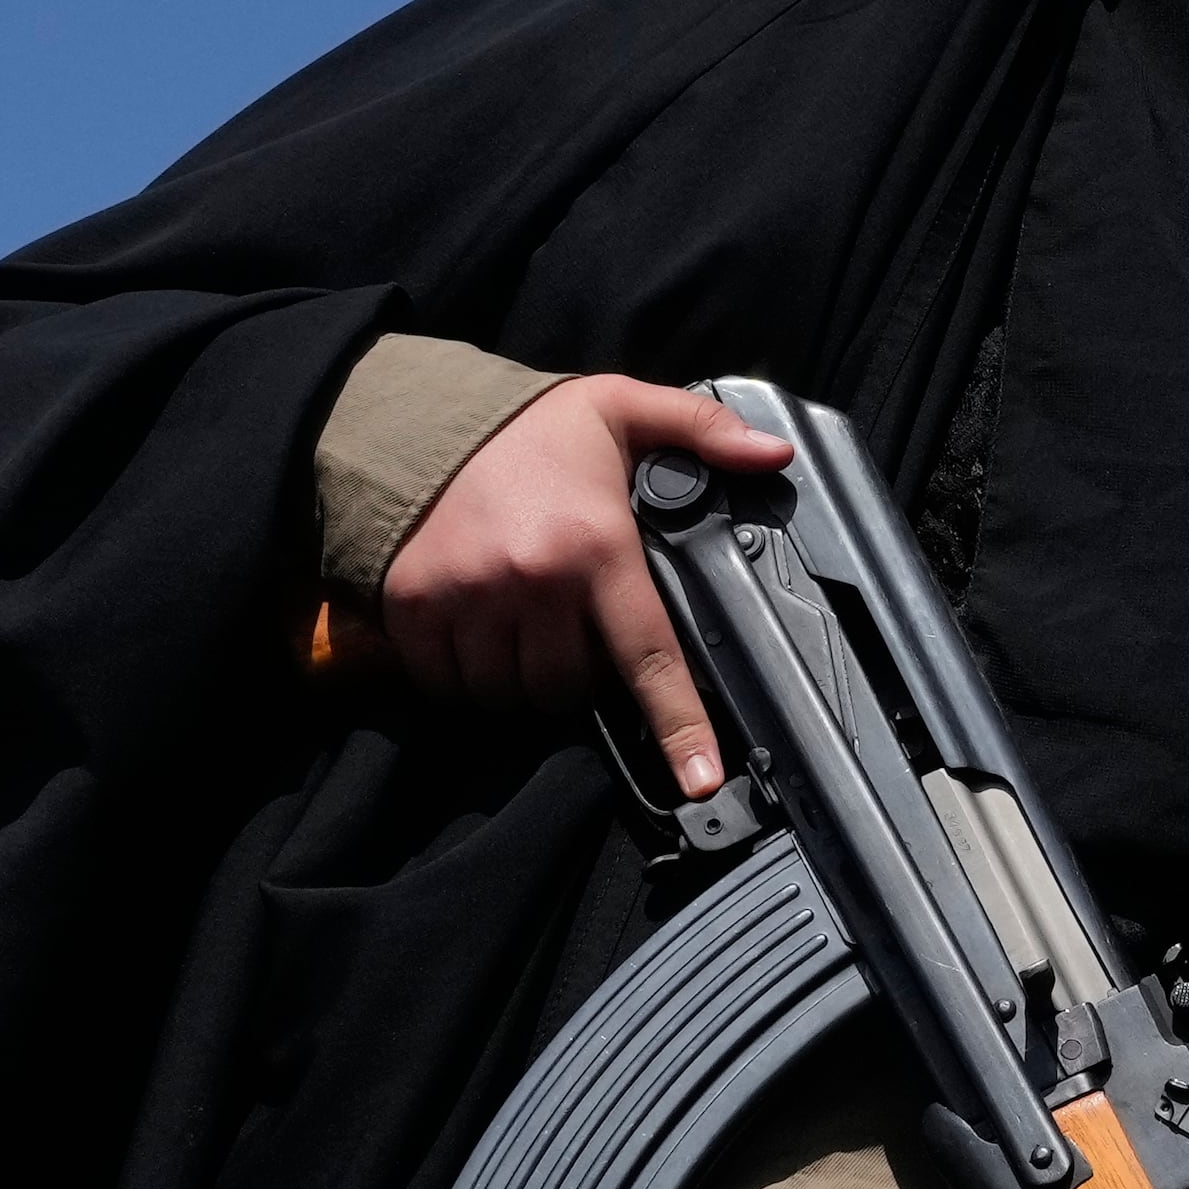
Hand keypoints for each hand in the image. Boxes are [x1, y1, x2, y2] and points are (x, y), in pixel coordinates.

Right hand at [377, 376, 791, 791]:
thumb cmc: (530, 427)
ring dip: (519, 679)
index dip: (679, 725)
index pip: (649, 654)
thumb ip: (702, 431)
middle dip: (574, 673)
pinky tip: (473, 632)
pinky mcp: (413, 608)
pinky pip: (447, 683)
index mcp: (597, 544)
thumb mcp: (622, 408)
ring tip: (520, 627)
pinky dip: (462, 675)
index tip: (700, 780)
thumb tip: (775, 453)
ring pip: (509, 694)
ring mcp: (467, 598)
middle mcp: (533, 580)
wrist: (417, 415)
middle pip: (567, 689)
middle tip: (567, 624)